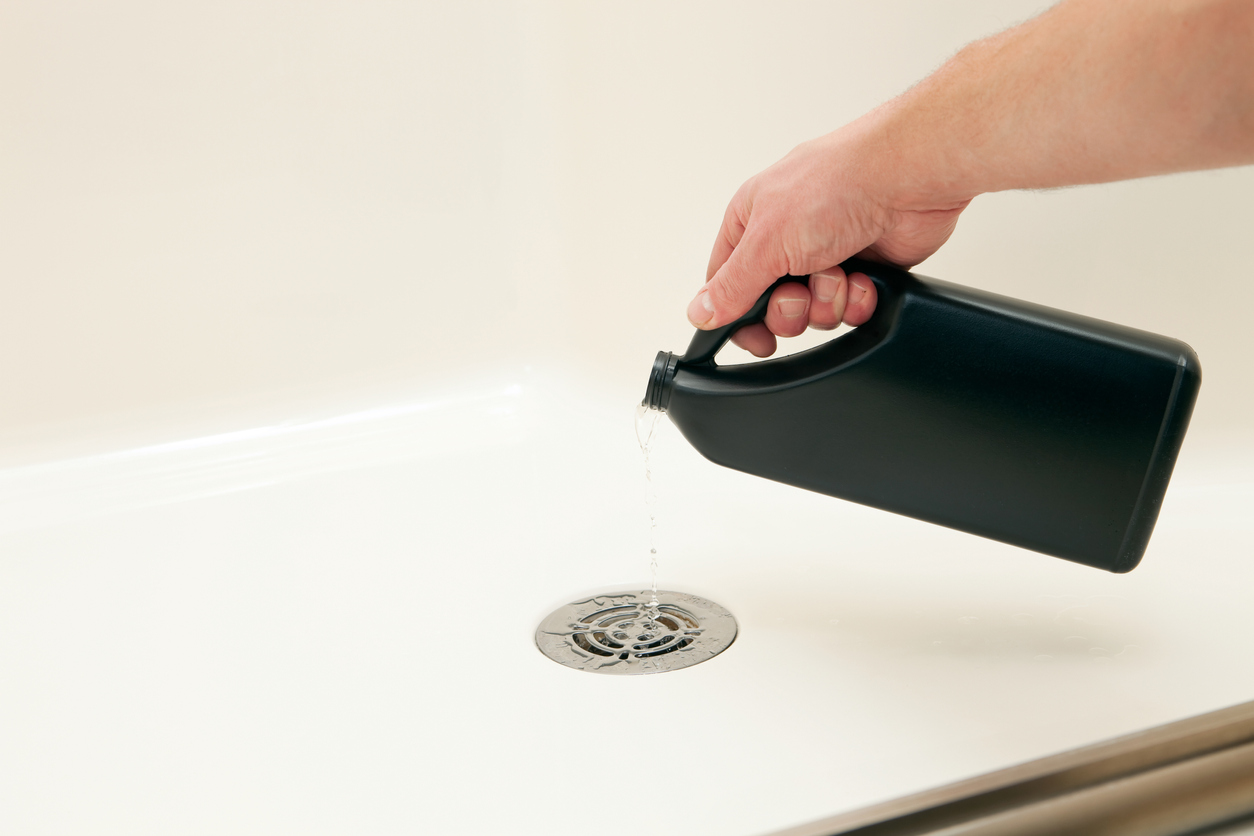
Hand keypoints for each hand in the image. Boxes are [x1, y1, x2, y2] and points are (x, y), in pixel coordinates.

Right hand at [690, 116, 970, 356]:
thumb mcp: (767, 241)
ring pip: (813, 313)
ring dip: (827, 302)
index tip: (755, 338)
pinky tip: (864, 278)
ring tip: (839, 273)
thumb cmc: (838, 184)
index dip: (737, 317)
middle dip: (790, 310)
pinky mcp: (862, 269)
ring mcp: (825, 254)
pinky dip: (857, 300)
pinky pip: (849, 309)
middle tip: (801, 292)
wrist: (909, 178)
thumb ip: (732, 285)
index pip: (726, 284)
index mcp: (751, 222)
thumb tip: (699, 313)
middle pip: (771, 307)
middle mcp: (786, 239)